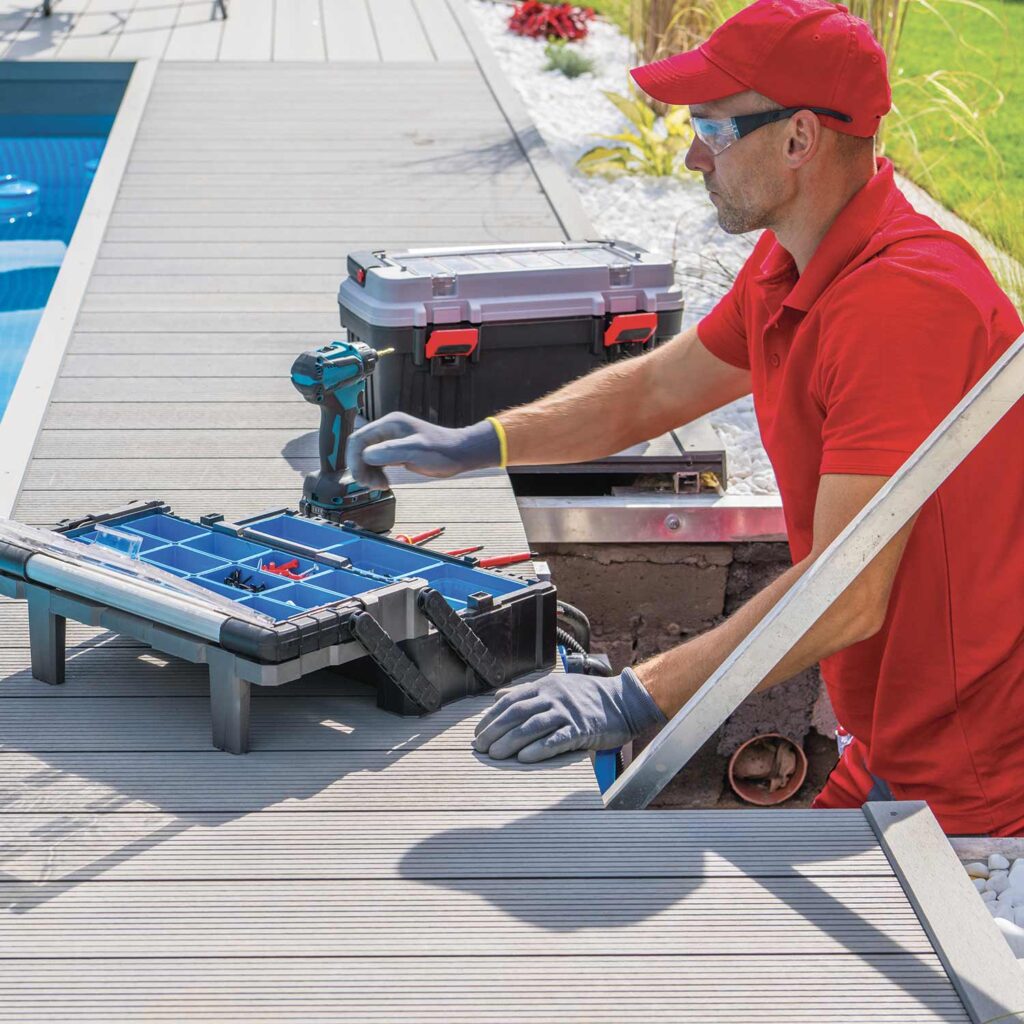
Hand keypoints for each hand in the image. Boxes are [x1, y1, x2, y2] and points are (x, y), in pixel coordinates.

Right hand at [346, 413, 501, 489]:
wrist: (459, 454)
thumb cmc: (442, 450)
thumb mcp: (416, 451)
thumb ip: (390, 451)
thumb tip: (366, 456)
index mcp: (389, 424)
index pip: (358, 439)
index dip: (354, 459)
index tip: (361, 478)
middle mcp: (387, 430)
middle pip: (359, 448)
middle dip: (361, 468)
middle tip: (372, 486)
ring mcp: (391, 440)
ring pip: (366, 457)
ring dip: (368, 473)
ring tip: (380, 486)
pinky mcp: (396, 452)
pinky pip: (376, 462)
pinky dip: (376, 474)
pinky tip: (384, 483)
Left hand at [473, 668, 665, 763]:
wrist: (624, 701)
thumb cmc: (588, 696)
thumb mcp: (556, 686)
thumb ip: (526, 692)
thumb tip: (497, 697)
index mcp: (544, 686)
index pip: (510, 700)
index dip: (491, 717)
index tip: (478, 732)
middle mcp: (553, 696)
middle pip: (517, 713)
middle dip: (495, 731)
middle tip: (480, 747)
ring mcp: (567, 712)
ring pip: (532, 726)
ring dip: (511, 741)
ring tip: (496, 755)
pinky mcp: (581, 729)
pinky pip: (556, 739)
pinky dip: (539, 749)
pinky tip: (524, 758)